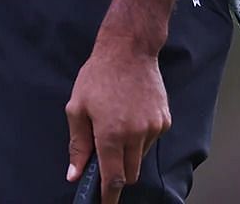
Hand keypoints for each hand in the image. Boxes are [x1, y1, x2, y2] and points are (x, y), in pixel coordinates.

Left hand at [65, 40, 169, 202]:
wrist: (129, 50)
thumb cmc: (98, 76)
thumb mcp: (77, 108)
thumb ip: (77, 145)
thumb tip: (75, 173)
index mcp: (111, 133)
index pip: (114, 178)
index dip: (109, 196)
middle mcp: (136, 134)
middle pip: (130, 173)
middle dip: (118, 173)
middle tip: (104, 154)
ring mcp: (153, 128)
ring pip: (141, 157)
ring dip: (129, 152)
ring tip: (116, 123)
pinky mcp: (165, 120)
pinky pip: (151, 141)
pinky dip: (140, 138)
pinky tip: (130, 115)